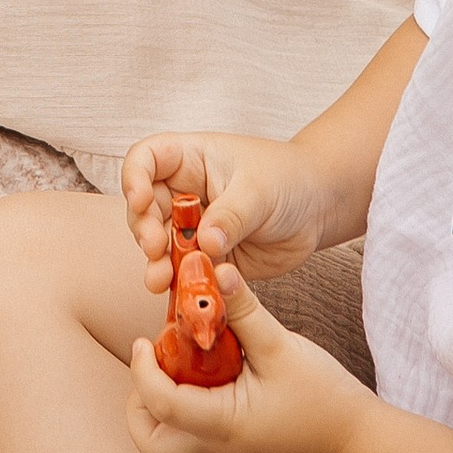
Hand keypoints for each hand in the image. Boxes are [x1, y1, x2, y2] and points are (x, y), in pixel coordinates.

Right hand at [121, 132, 348, 286]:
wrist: (319, 207)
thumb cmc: (288, 180)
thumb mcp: (259, 190)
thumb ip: (231, 215)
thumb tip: (205, 243)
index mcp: (190, 159)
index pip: (145, 158)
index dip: (134, 178)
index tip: (140, 201)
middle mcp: (184, 191)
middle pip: (144, 207)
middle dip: (143, 228)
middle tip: (154, 248)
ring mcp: (193, 226)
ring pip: (160, 244)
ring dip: (156, 262)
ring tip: (160, 279)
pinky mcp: (208, 257)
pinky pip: (187, 270)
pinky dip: (182, 283)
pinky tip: (184, 294)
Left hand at [126, 266, 371, 452]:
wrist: (355, 437)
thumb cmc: (323, 395)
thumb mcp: (280, 346)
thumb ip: (244, 310)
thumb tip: (215, 268)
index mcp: (223, 424)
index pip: (161, 404)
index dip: (142, 369)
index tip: (144, 338)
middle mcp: (217, 442)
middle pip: (150, 441)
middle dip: (139, 402)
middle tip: (153, 362)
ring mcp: (224, 444)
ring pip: (168, 438)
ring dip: (158, 401)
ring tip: (177, 359)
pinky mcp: (234, 437)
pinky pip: (191, 425)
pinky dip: (183, 397)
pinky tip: (204, 363)